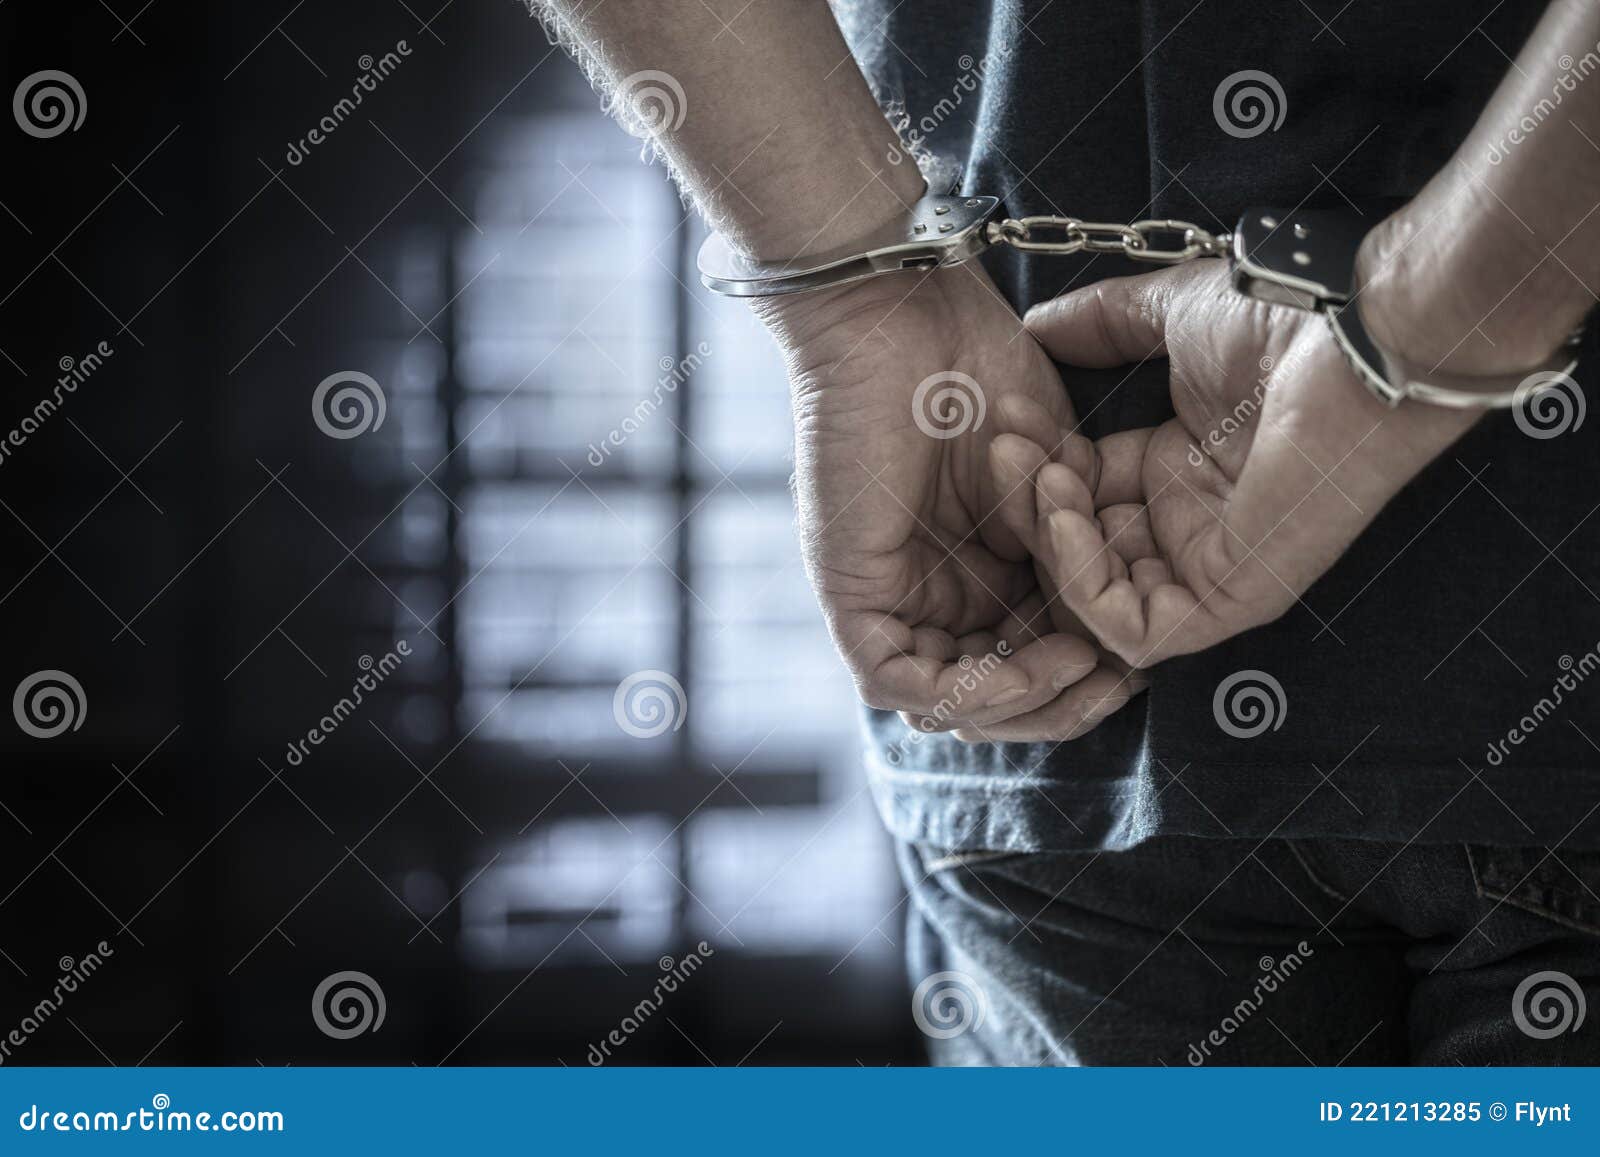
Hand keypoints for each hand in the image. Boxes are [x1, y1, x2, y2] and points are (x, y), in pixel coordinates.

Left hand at [753, 263, 1145, 740]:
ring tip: (1077, 662)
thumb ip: (1073, 551)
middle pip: (987, 696)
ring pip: (943, 700)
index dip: (1082, 678)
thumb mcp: (1053, 480)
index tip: (1138, 661)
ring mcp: (886, 595)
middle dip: (1057, 703)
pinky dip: (963, 688)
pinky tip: (1024, 662)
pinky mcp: (848, 591)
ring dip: (1019, 700)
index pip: (1025, 659)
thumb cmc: (979, 371)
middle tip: (1115, 681)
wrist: (912, 314)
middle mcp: (930, 592)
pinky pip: (894, 678)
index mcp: (977, 569)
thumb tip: (1116, 633)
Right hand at [1007, 259, 1480, 667]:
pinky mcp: (1230, 598)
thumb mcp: (1167, 316)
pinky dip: (1084, 584)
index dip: (1034, 464)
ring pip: (1094, 596)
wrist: (1351, 339)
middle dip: (1027, 502)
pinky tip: (1069, 513)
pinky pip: (1135, 629)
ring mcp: (1209, 567)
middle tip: (1005, 446)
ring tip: (1043, 475)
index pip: (1079, 494)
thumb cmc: (1282, 325)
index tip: (1005, 416)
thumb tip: (1034, 326)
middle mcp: (1189, 525)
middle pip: (1076, 547)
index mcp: (1178, 470)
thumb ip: (1100, 323)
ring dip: (1049, 539)